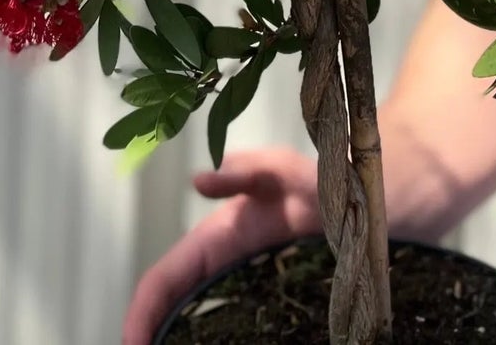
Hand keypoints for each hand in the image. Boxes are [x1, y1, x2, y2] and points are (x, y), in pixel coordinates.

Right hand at [121, 147, 320, 344]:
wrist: (365, 201)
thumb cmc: (321, 181)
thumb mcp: (282, 169)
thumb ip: (244, 171)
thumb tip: (197, 180)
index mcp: (216, 238)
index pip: (165, 277)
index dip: (142, 310)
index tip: (130, 344)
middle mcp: (224, 267)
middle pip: (174, 308)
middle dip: (150, 335)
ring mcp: (247, 288)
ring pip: (200, 324)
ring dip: (177, 339)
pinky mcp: (273, 304)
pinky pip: (238, 331)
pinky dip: (215, 344)